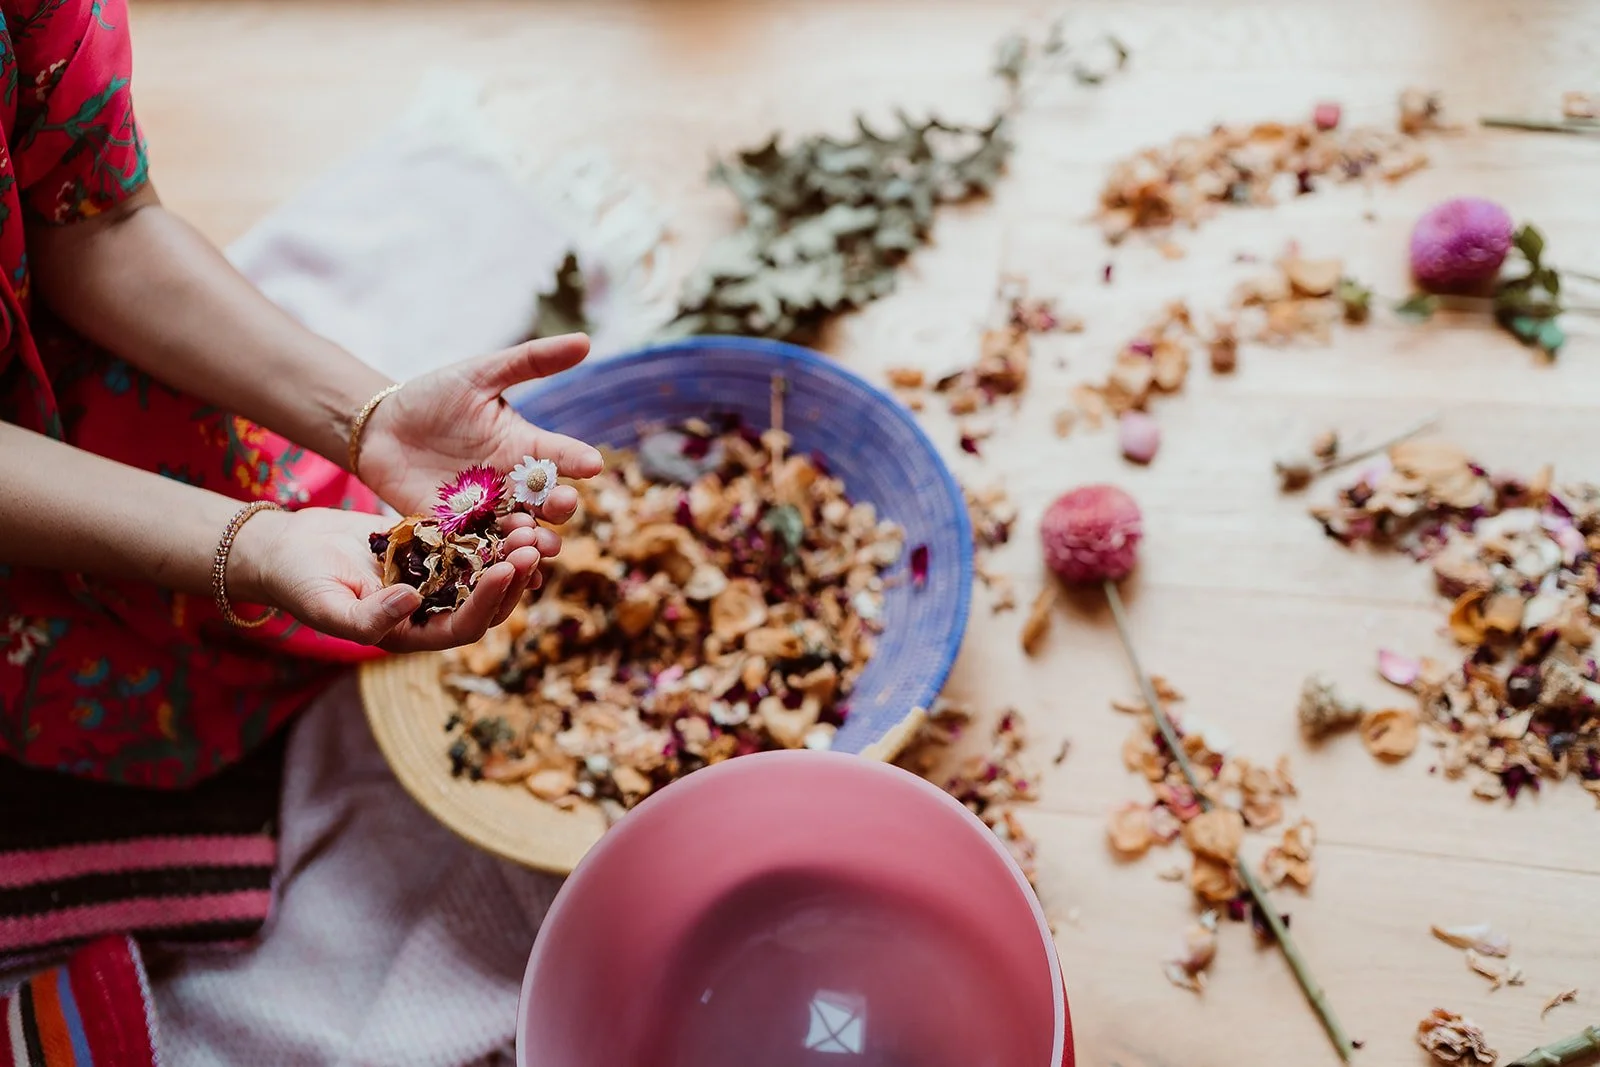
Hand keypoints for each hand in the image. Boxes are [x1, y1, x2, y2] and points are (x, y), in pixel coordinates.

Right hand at [231, 507, 541, 651]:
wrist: (285, 546)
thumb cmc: (298, 583)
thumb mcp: (327, 605)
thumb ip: (369, 617)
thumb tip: (413, 603)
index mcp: (414, 631)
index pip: (465, 625)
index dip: (488, 602)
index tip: (504, 569)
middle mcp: (432, 606)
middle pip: (488, 600)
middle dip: (513, 577)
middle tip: (533, 547)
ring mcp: (435, 574)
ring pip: (485, 568)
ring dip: (509, 552)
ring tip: (530, 527)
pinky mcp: (432, 543)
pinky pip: (470, 539)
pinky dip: (491, 528)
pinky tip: (510, 506)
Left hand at [356, 333, 605, 558]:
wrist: (381, 428)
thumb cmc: (433, 396)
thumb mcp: (481, 374)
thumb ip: (530, 361)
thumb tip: (585, 340)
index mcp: (525, 448)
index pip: (561, 456)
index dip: (577, 461)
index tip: (592, 464)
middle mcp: (514, 485)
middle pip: (548, 503)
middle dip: (559, 507)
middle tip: (561, 506)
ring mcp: (487, 512)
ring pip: (521, 533)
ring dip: (532, 540)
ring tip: (535, 543)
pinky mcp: (457, 534)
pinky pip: (483, 553)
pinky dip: (498, 566)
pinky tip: (511, 576)